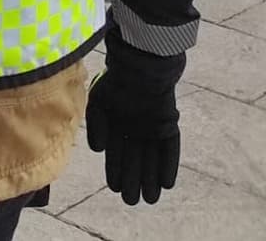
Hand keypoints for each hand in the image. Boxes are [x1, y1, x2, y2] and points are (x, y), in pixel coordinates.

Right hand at [85, 67, 180, 205]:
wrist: (140, 64)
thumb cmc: (116, 81)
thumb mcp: (98, 103)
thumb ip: (96, 126)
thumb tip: (98, 150)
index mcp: (116, 123)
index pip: (116, 153)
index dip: (115, 170)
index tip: (115, 188)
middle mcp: (135, 127)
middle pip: (135, 159)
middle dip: (133, 180)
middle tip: (132, 200)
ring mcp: (152, 125)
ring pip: (152, 157)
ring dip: (151, 177)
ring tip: (150, 198)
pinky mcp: (168, 122)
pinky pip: (169, 147)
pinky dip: (168, 164)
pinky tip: (167, 183)